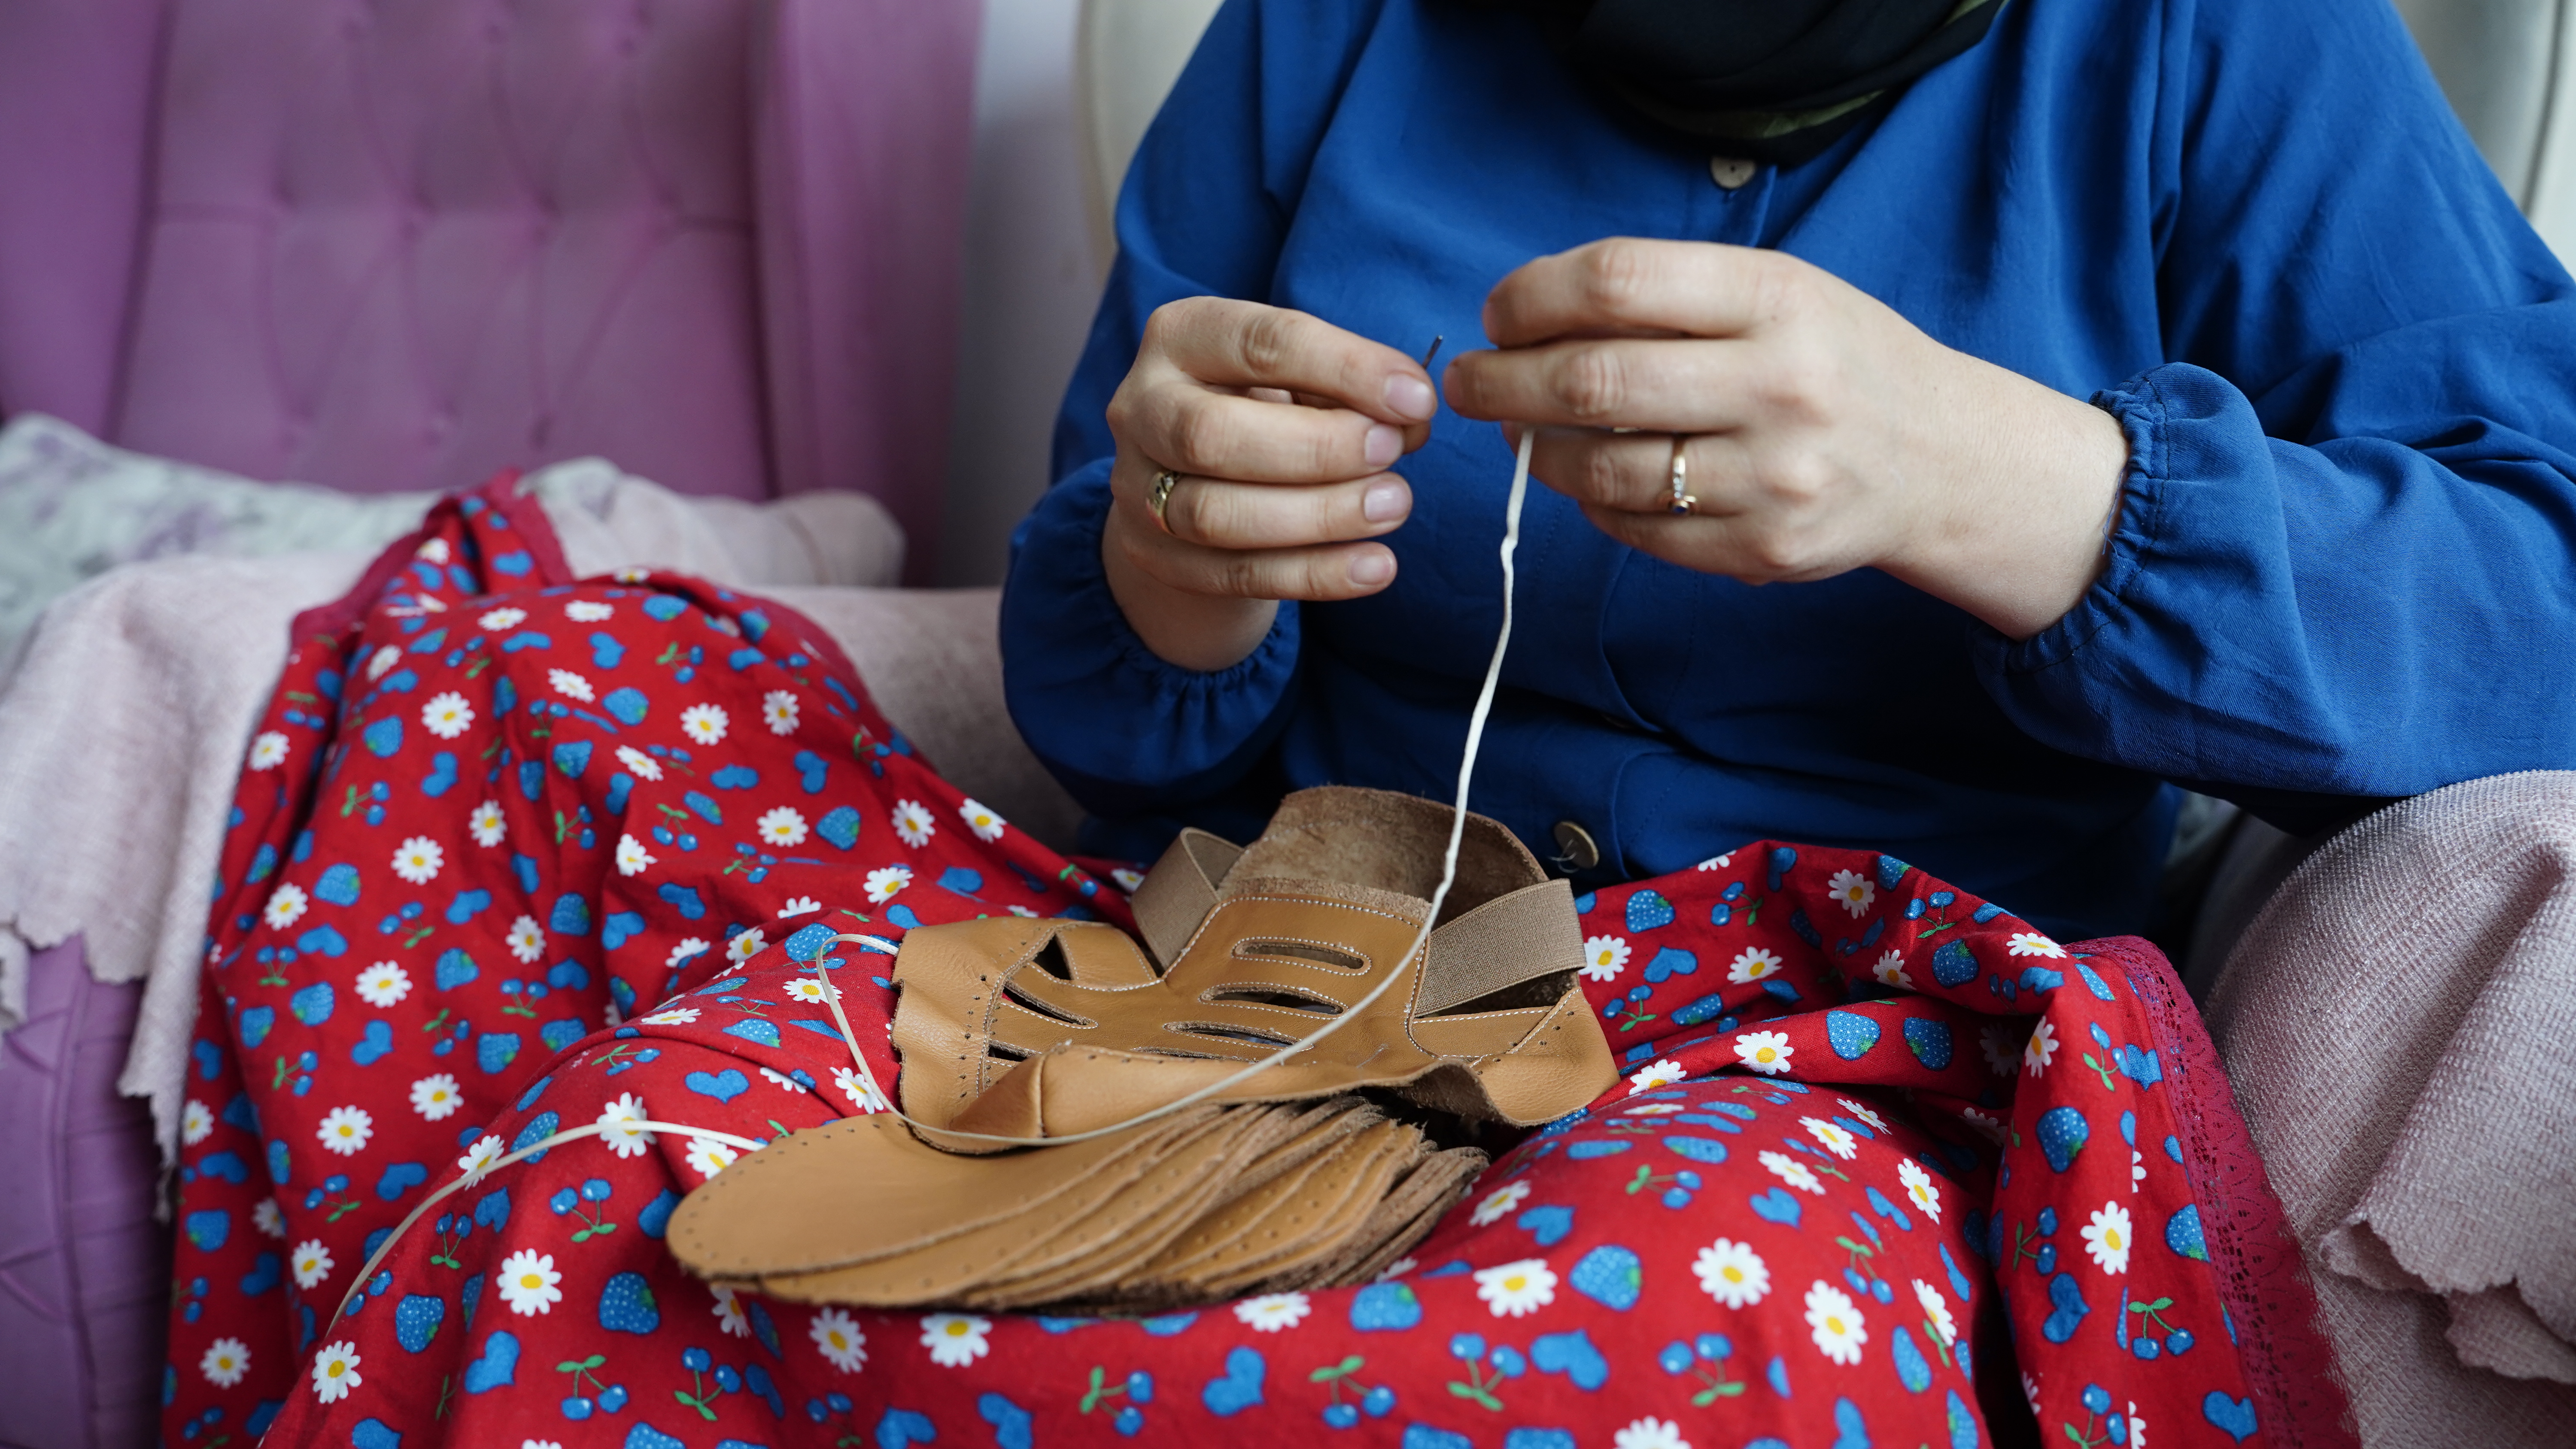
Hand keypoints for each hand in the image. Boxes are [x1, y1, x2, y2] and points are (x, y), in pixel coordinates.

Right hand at [1100, 298, 1439, 670]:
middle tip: (1392, 451)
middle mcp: (1140, 407)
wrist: (1196, 482)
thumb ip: (1347, 389)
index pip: (1258, 343)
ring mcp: (1134, 488)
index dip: (1344, 369)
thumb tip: (1411, 415)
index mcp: (1179, 336)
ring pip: (1215, 514)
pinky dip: (1314, 575)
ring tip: (1394, 505)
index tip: (1416, 397)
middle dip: (1317, 447)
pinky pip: (1234, 575)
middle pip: (1211, 433)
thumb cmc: (1264, 411)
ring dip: (1318, 514)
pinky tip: (1375, 567)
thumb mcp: (1298, 380)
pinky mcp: (1152, 555)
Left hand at [1441, 239, 2129, 638]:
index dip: (1532, 297)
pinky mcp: (1763, 549)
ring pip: (1602, 470)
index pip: (1618, 282)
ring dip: (1534, 450)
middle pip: (1593, 381)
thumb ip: (1665, 294)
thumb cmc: (1833, 360)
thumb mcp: (1775, 292)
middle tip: (1464, 382)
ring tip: (1517, 431)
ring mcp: (1773, 477)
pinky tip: (1585, 479)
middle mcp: (1778, 385)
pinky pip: (1636, 530)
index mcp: (1776, 298)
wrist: (1941, 458)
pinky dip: (1591, 504)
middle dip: (1502, 381)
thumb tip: (1527, 319)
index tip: (1497, 314)